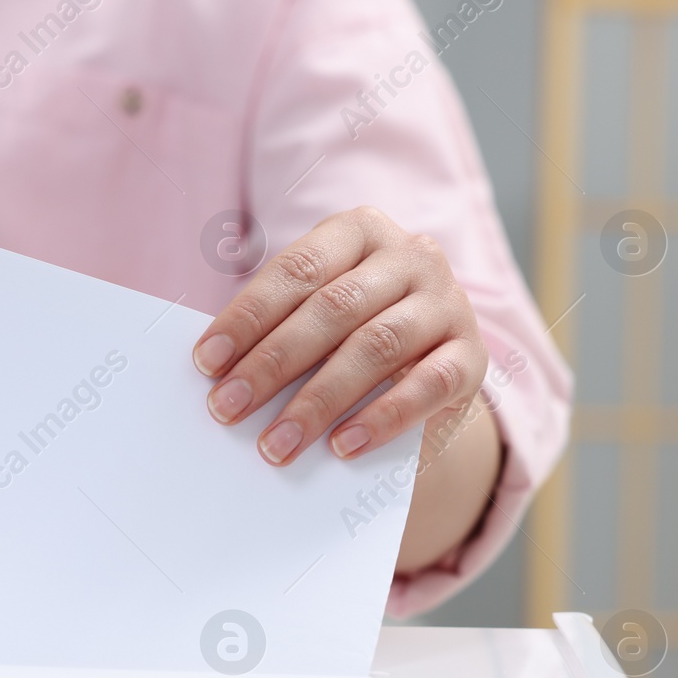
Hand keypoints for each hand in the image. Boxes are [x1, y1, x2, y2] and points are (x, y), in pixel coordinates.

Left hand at [192, 206, 488, 465]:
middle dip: (273, 363)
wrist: (431, 364)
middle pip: (333, 309)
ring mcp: (448, 302)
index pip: (296, 270)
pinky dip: (381, 417)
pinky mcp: (471, 356)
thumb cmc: (351, 333)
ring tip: (276, 443)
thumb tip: (221, 377)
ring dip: (318, 400)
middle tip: (227, 409)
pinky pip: (427, 386)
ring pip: (376, 347)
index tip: (206, 363)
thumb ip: (281, 330)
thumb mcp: (318, 316)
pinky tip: (341, 446)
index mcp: (360, 231)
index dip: (248, 316)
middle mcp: (411, 256)